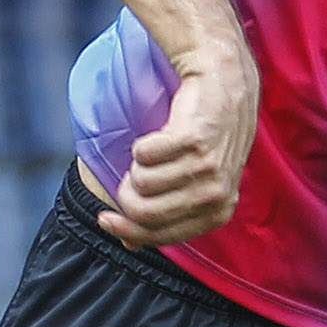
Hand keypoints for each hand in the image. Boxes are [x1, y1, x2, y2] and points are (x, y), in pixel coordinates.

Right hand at [100, 45, 257, 249]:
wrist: (222, 84)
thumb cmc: (205, 136)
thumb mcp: (192, 182)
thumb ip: (164, 212)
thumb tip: (128, 243)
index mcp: (218, 212)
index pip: (162, 235)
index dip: (128, 230)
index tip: (104, 219)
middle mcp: (216, 194)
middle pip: (145, 213)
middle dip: (126, 196)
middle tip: (130, 176)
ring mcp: (208, 167)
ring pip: (142, 183)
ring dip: (138, 164)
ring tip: (156, 151)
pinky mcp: (194, 141)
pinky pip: (144, 155)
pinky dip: (143, 145)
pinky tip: (161, 134)